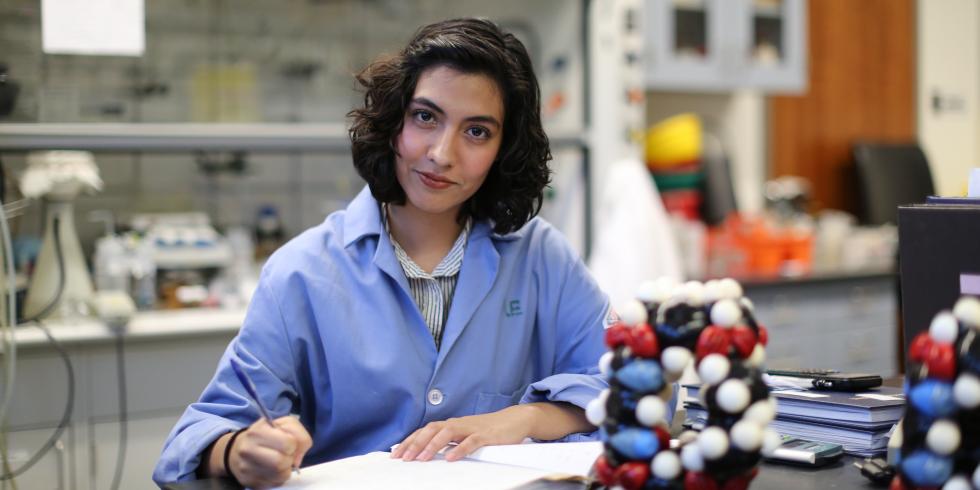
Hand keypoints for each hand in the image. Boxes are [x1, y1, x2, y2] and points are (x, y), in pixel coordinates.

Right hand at [228, 416, 311, 488]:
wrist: (238, 449)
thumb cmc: (266, 435)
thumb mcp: (285, 424)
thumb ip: (299, 436)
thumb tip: (297, 459)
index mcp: (257, 431)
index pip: (287, 443)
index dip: (293, 444)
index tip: (288, 443)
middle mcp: (248, 449)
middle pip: (281, 462)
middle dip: (289, 459)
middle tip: (286, 454)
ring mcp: (246, 467)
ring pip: (279, 475)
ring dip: (285, 470)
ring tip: (280, 462)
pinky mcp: (248, 482)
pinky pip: (273, 484)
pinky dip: (278, 478)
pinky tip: (273, 470)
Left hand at [391, 404, 540, 462]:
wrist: (515, 419)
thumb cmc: (488, 429)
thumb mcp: (465, 435)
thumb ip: (449, 441)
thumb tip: (427, 452)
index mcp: (451, 424)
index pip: (425, 431)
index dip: (410, 441)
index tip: (396, 454)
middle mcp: (458, 424)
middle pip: (431, 430)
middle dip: (416, 444)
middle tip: (404, 458)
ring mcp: (471, 428)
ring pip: (447, 433)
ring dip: (433, 445)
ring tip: (422, 458)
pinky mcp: (485, 435)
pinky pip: (470, 442)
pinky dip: (459, 449)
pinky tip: (450, 458)